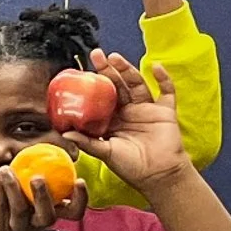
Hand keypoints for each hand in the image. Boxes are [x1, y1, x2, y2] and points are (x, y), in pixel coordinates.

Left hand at [64, 50, 190, 194]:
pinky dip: (163, 78)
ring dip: (127, 70)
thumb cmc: (131, 167)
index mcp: (111, 120)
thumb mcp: (105, 153)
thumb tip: (64, 133)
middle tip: (95, 54)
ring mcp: (147, 109)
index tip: (81, 71)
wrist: (159, 175)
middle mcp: (128, 111)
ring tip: (115, 57)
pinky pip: (166, 91)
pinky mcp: (165, 111)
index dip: (92, 84)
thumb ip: (87, 142)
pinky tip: (155, 67)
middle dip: (107, 70)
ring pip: (136, 84)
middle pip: (116, 85)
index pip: (100, 98)